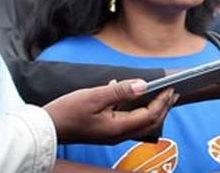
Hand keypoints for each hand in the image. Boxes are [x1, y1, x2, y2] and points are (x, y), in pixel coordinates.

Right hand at [44, 79, 176, 143]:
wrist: (45, 128)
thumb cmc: (67, 112)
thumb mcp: (94, 96)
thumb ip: (120, 91)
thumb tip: (143, 85)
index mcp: (118, 127)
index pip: (150, 115)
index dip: (162, 101)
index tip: (171, 88)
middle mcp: (118, 134)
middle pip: (149, 123)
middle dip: (164, 108)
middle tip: (173, 93)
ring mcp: (112, 134)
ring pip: (141, 124)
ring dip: (154, 110)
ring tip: (162, 96)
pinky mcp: (106, 131)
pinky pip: (129, 122)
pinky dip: (138, 111)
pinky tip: (134, 96)